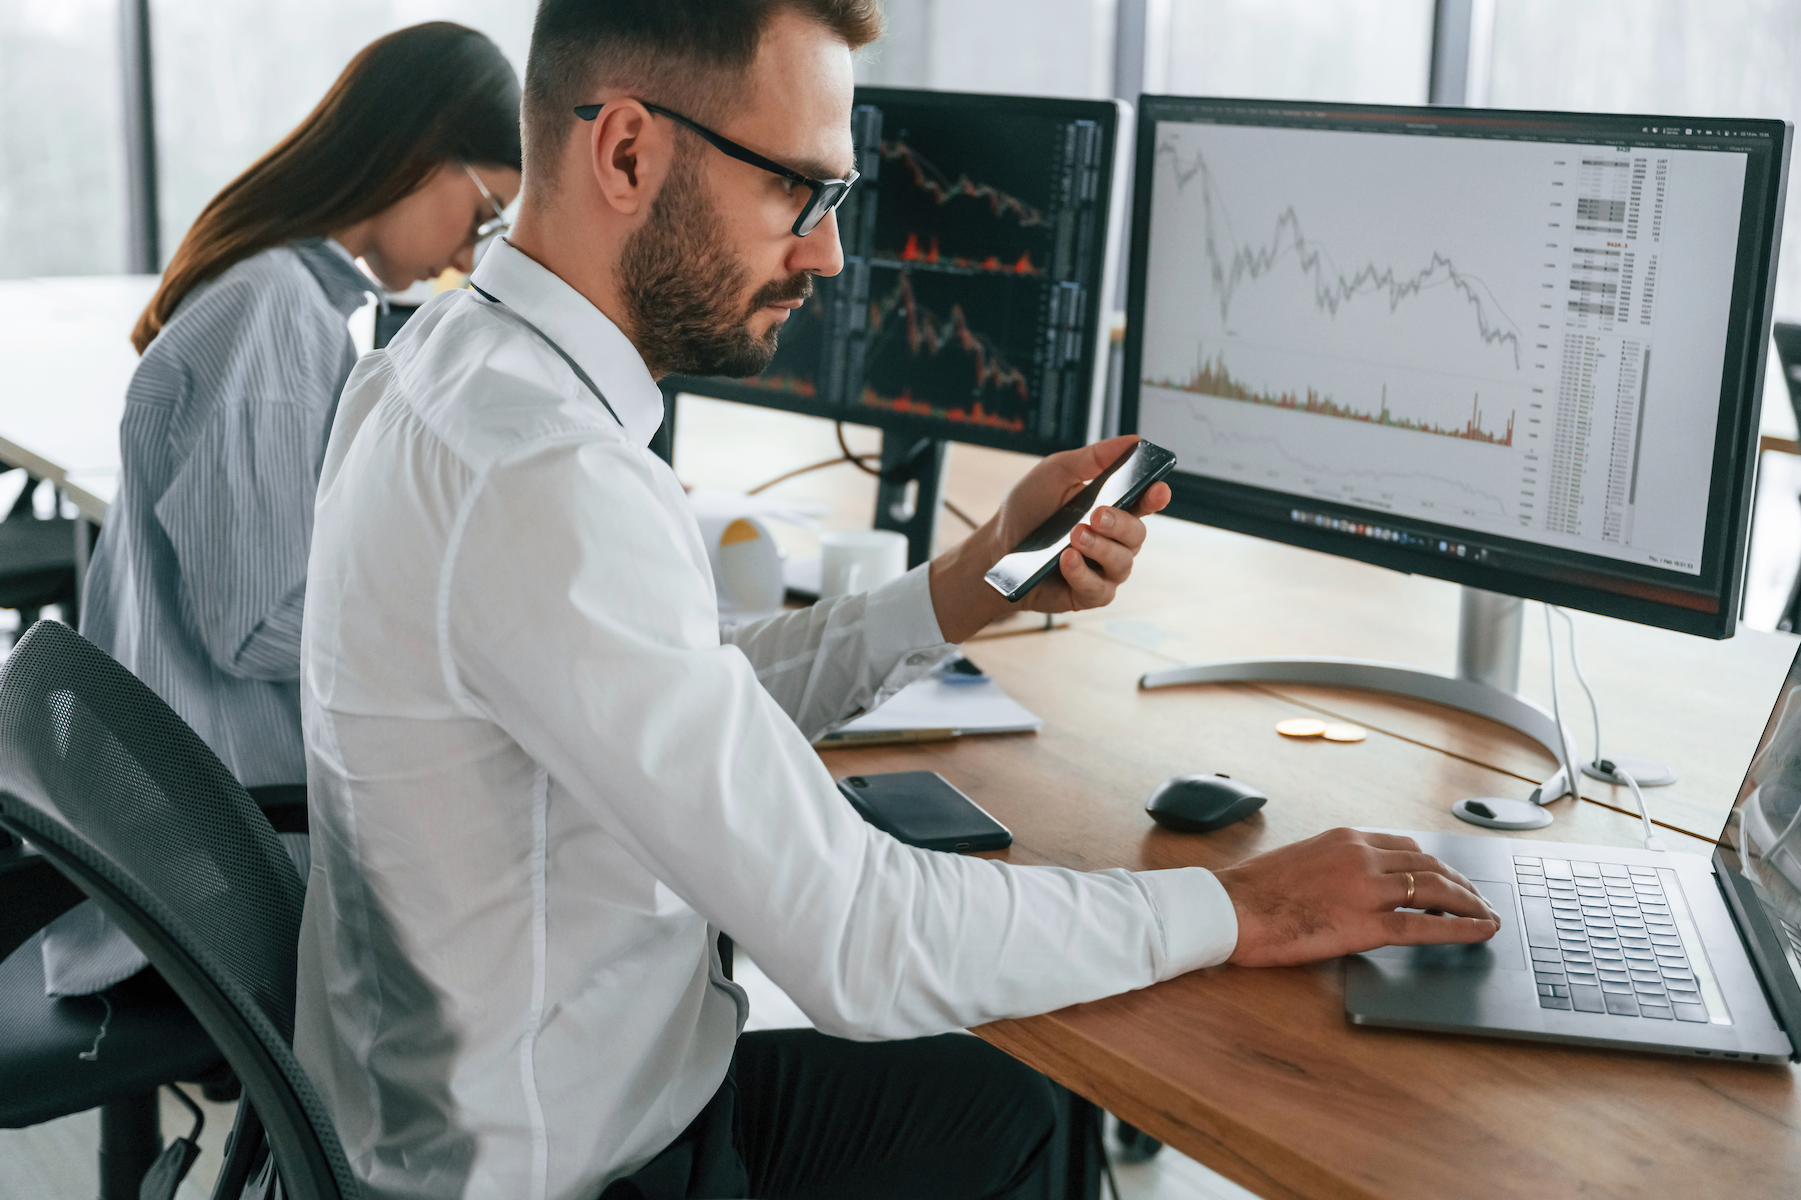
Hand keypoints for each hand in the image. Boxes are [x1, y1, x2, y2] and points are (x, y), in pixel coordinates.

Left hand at [929, 435, 1171, 642]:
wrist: (996, 548)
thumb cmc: (1028, 509)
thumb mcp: (1056, 473)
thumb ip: (1093, 458)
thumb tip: (1132, 441)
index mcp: (1111, 506)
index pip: (1144, 502)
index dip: (1155, 496)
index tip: (1157, 490)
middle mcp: (1113, 539)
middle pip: (1138, 534)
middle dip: (1120, 524)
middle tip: (1096, 515)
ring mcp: (1103, 568)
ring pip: (1123, 563)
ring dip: (1099, 548)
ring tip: (1073, 537)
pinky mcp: (1088, 594)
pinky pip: (1100, 589)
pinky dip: (1083, 574)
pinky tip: (1066, 561)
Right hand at [1215, 828, 1499, 967]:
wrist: (1230, 907)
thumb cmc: (1255, 891)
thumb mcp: (1302, 860)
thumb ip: (1335, 865)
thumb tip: (1354, 883)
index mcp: (1346, 839)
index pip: (1407, 846)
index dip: (1437, 864)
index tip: (1451, 878)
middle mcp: (1362, 856)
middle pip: (1430, 864)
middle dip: (1461, 883)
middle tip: (1479, 900)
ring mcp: (1366, 887)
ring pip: (1436, 890)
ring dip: (1469, 904)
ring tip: (1486, 917)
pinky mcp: (1365, 922)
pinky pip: (1424, 925)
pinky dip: (1459, 928)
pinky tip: (1478, 932)